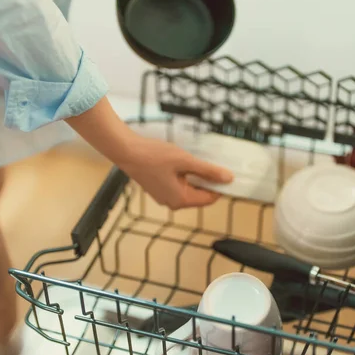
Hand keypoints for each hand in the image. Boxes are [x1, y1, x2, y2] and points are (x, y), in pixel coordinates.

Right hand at [65, 97, 232, 209]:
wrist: (126, 151)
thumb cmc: (154, 156)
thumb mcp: (186, 161)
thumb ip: (208, 171)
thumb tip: (229, 179)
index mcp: (181, 200)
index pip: (210, 198)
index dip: (220, 186)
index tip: (227, 172)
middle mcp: (173, 203)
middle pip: (200, 195)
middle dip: (207, 180)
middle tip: (210, 162)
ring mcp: (164, 197)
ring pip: (189, 189)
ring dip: (196, 176)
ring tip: (194, 160)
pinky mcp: (158, 189)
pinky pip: (178, 185)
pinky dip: (184, 176)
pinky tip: (182, 162)